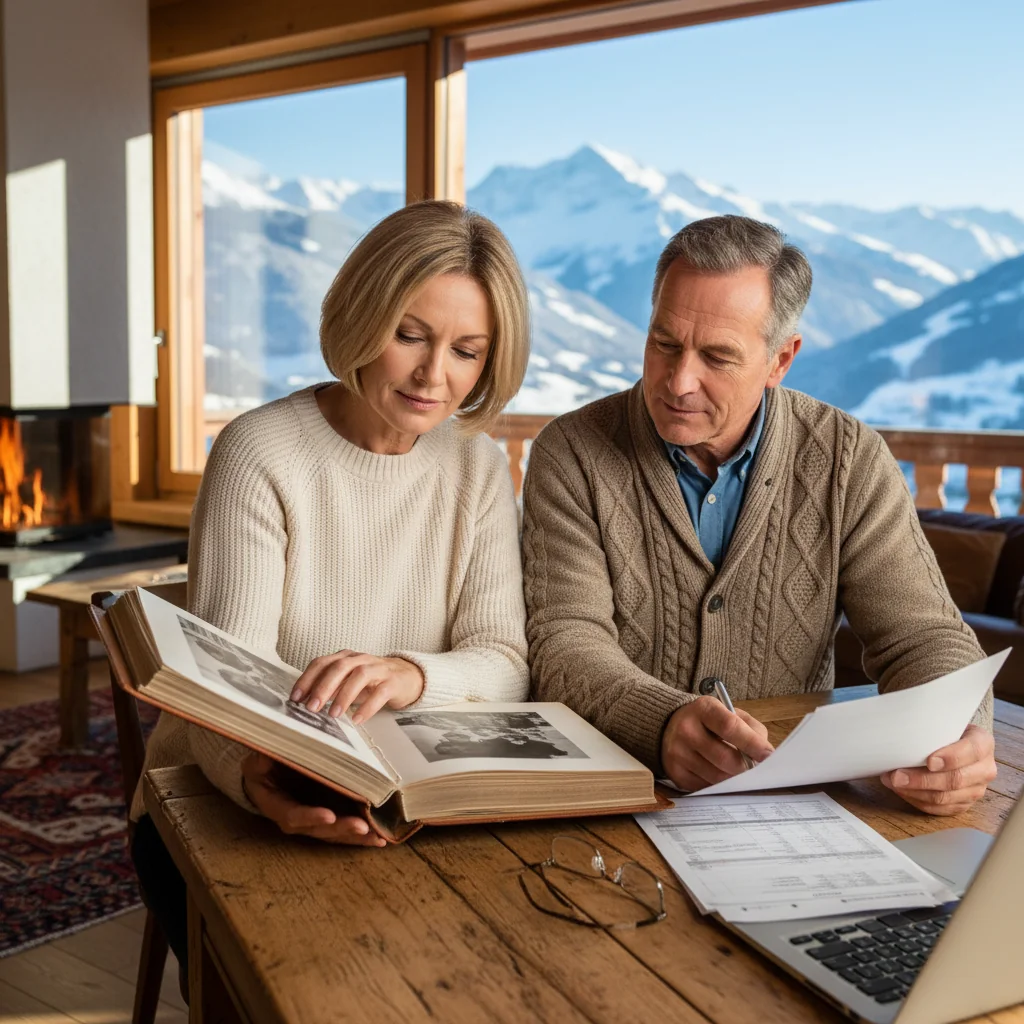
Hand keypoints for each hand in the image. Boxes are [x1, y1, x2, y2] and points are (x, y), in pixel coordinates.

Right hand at [241, 752, 386, 845]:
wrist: (266, 768)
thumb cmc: (264, 758)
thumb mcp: (261, 754)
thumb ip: (269, 753)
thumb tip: (276, 743)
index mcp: (274, 801)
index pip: (291, 814)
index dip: (309, 816)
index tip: (329, 815)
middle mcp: (292, 816)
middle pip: (316, 829)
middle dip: (340, 829)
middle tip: (362, 827)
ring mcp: (310, 819)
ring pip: (332, 833)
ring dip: (354, 837)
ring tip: (377, 838)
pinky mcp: (325, 815)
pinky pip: (341, 829)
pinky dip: (359, 835)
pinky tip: (379, 838)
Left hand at [289, 651, 424, 723]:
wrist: (406, 677)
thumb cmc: (371, 681)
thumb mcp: (348, 681)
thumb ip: (330, 688)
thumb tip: (305, 702)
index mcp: (345, 657)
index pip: (322, 663)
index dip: (307, 679)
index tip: (295, 698)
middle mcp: (360, 659)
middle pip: (339, 667)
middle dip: (323, 687)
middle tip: (311, 707)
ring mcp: (378, 669)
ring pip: (359, 675)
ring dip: (344, 695)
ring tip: (333, 715)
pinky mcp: (392, 682)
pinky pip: (380, 692)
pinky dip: (367, 706)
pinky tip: (357, 719)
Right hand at [661, 696, 773, 791]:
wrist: (670, 726)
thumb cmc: (709, 721)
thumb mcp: (728, 713)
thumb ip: (751, 729)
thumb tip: (765, 756)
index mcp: (703, 709)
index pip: (730, 727)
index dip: (752, 743)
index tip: (769, 756)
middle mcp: (686, 729)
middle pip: (724, 758)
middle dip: (746, 768)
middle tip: (757, 771)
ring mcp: (678, 752)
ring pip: (717, 777)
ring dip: (734, 779)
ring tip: (740, 774)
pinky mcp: (675, 772)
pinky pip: (705, 787)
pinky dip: (719, 786)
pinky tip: (721, 775)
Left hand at [880, 724, 996, 815]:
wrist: (956, 743)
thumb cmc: (945, 731)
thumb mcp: (944, 722)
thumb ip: (931, 727)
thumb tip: (899, 731)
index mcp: (983, 743)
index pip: (971, 751)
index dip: (951, 758)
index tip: (929, 761)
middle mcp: (984, 769)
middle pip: (955, 780)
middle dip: (922, 780)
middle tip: (896, 776)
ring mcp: (976, 790)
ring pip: (945, 798)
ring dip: (914, 792)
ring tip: (892, 782)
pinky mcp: (964, 804)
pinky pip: (939, 809)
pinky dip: (916, 800)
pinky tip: (901, 791)